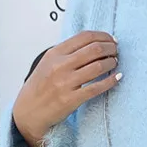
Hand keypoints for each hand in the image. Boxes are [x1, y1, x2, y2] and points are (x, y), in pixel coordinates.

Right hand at [12, 30, 120, 146]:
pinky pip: (97, 87)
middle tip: (116, 51)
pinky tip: (117, 77)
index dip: (102, 36)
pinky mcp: (72, 99)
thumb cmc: (40, 87)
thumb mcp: (48, 62)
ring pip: (98, 66)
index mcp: (55, 53)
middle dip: (110, 48)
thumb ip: (66, 53)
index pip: (84, 37)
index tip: (111, 39)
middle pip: (94, 49)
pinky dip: (111, 81)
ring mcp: (66, 83)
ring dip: (112, 62)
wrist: (29, 111)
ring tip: (115, 62)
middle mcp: (60, 65)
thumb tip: (91, 44)